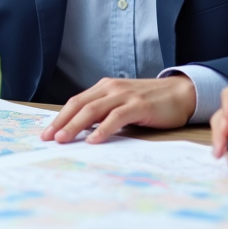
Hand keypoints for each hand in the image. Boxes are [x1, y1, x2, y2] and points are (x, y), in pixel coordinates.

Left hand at [41, 76, 196, 143]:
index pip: (76, 102)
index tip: (46, 133)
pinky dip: (102, 129)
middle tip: (48, 139)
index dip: (59, 117)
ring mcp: (125, 96)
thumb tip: (82, 132)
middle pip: (79, 105)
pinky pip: (116, 117)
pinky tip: (93, 140)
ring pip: (93, 110)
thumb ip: (105, 113)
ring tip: (63, 140)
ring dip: (75, 126)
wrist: (181, 93)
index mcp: (105, 88)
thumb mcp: (123, 104)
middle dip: (61, 122)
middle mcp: (111, 88)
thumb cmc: (151, 102)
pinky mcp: (139, 106)